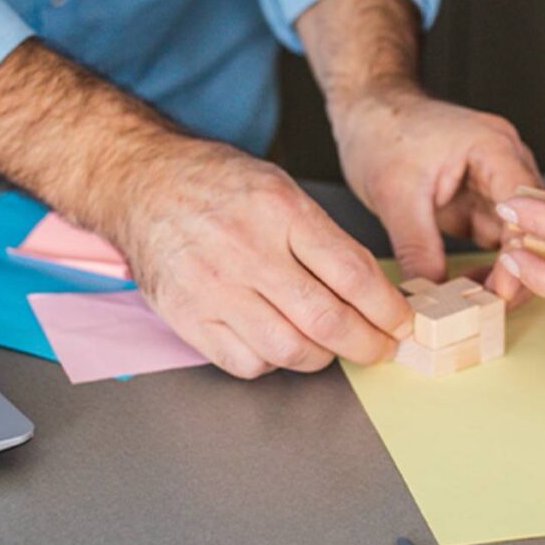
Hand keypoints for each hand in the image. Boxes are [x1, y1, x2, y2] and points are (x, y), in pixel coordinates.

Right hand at [110, 136, 412, 377]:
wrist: (144, 182)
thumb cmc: (216, 184)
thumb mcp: (281, 187)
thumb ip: (323, 236)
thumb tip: (372, 290)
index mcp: (280, 211)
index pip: (352, 275)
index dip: (387, 309)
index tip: (400, 322)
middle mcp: (248, 251)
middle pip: (327, 320)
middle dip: (367, 344)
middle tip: (379, 348)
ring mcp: (214, 288)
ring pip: (290, 350)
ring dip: (323, 357)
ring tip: (330, 346)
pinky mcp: (188, 317)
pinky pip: (247, 362)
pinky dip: (273, 362)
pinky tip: (279, 342)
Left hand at [332, 84, 543, 292]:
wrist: (368, 112)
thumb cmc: (382, 130)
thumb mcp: (394, 194)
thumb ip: (417, 247)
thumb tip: (431, 300)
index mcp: (494, 147)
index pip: (528, 204)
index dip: (524, 249)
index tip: (504, 289)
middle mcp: (506, 164)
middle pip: (535, 225)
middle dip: (521, 270)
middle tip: (495, 309)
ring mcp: (497, 185)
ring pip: (519, 239)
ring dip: (505, 274)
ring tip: (480, 306)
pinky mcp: (482, 204)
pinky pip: (497, 243)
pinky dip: (488, 269)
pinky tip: (470, 290)